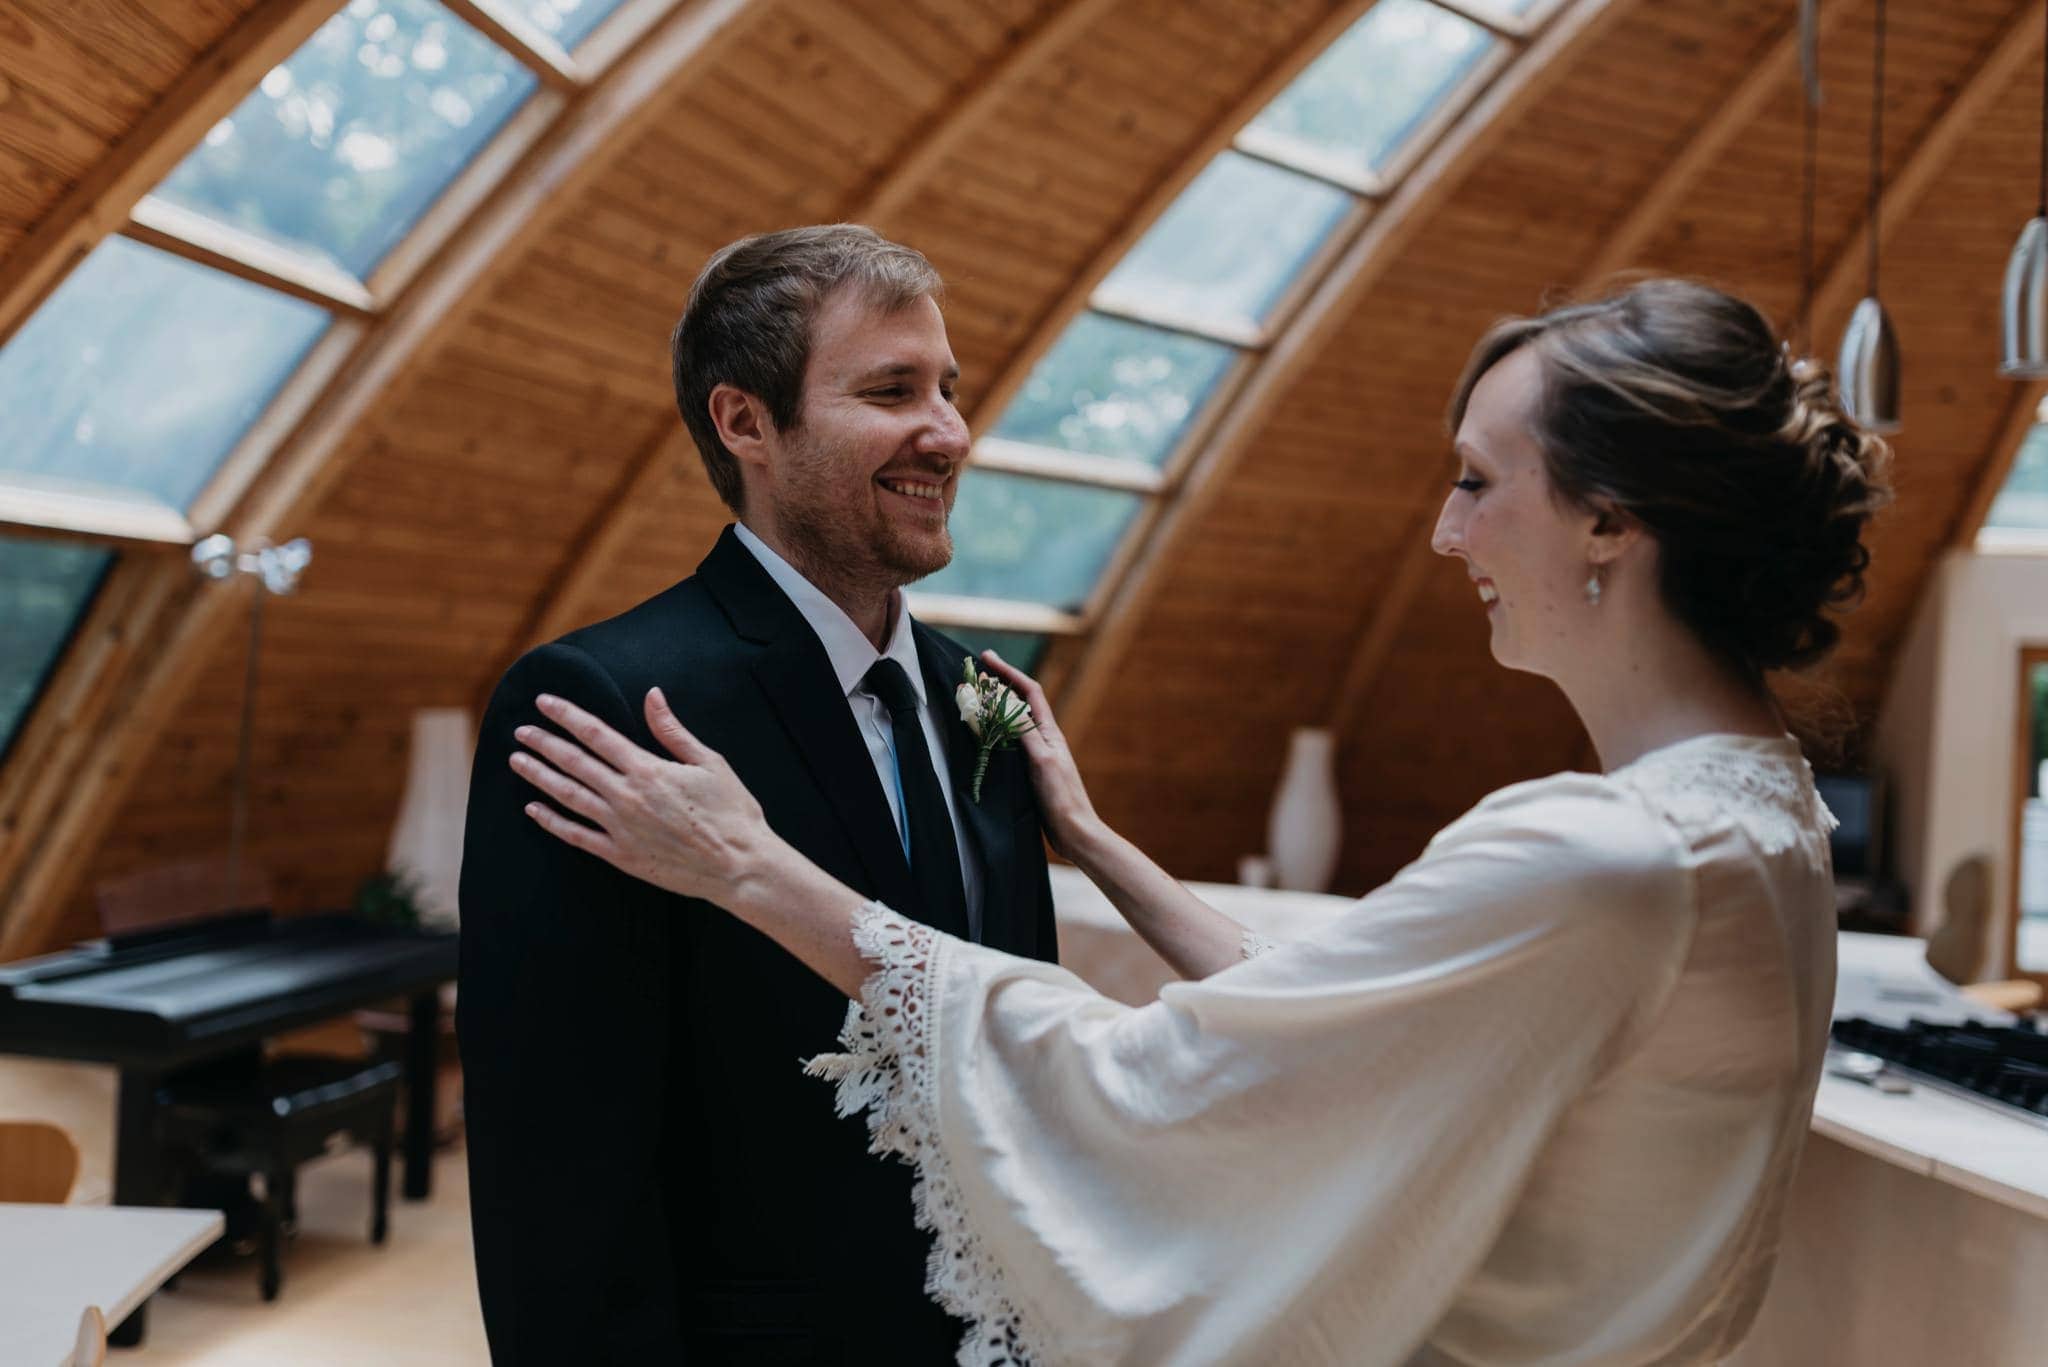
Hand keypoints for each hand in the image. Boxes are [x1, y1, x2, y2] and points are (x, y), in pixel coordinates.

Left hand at [510, 688, 784, 906]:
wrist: (739, 866)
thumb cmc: (731, 812)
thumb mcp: (709, 762)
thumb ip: (673, 731)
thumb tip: (652, 695)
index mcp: (648, 769)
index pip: (596, 734)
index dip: (566, 716)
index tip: (544, 702)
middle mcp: (627, 796)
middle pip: (574, 762)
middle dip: (544, 743)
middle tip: (520, 731)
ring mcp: (620, 828)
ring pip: (568, 796)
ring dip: (540, 776)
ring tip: (517, 761)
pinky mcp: (621, 855)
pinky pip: (576, 836)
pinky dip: (552, 822)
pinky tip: (533, 809)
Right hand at [977, 649, 1103, 859]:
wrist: (1073, 831)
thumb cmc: (1061, 797)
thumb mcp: (1042, 760)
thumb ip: (1025, 732)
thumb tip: (1007, 704)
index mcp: (1049, 731)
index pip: (1028, 691)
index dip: (1008, 672)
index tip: (987, 658)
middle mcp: (1043, 739)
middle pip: (1018, 703)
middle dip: (997, 685)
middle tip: (973, 675)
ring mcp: (1036, 754)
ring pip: (1011, 723)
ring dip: (993, 708)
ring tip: (972, 698)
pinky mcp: (1029, 771)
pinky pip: (1008, 743)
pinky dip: (994, 733)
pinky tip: (982, 736)